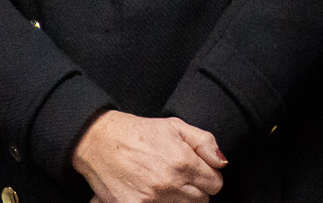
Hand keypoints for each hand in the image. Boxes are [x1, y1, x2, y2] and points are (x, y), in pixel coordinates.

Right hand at [71, 110, 226, 202]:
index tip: (201, 174)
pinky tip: (154, 195)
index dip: (210, 179)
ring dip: (179, 199)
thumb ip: (205, 143)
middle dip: (197, 191)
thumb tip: (222, 163)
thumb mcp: (177, 126)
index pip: (215, 184)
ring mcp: (151, 199)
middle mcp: (169, 183)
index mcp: (183, 162)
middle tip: (182, 180)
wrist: (100, 142)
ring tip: (167, 185)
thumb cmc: (139, 133)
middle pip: (201, 201)